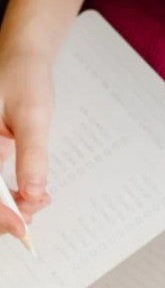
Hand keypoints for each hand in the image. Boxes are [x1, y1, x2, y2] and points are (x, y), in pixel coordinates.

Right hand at [0, 45, 52, 238]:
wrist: (23, 59)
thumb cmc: (23, 78)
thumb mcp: (32, 116)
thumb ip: (32, 155)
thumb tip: (34, 193)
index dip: (0, 213)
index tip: (22, 227)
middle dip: (4, 214)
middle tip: (33, 217)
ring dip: (9, 208)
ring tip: (38, 204)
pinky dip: (11, 197)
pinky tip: (33, 196)